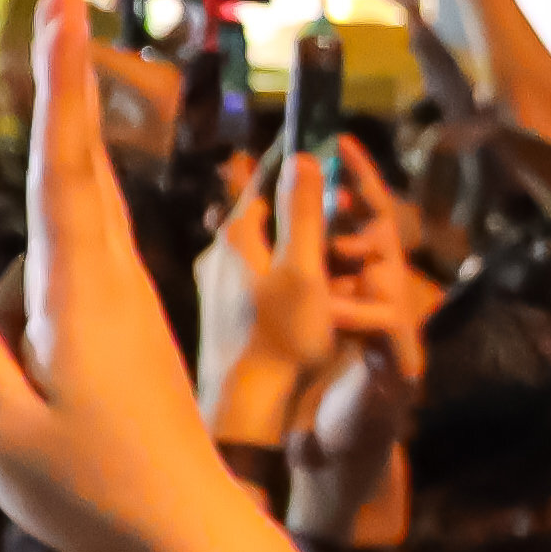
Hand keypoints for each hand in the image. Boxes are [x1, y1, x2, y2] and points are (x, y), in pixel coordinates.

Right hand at [0, 0, 266, 551]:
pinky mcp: (125, 336)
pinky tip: (51, 406)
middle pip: (77, 171)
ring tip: (56, 405)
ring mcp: (125, 306)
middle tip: (62, 6)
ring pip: (60, 251)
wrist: (190, 537)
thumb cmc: (98, 492)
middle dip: (69, 90)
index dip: (60, 85)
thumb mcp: (3, 435)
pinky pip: (63, 301)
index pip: (63, 168)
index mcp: (84, 292)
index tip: (66, 10)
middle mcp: (113, 283)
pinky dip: (39, 316)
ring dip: (37, 276)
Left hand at [198, 128, 346, 443]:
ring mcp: (215, 285)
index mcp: (238, 236)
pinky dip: (283, 272)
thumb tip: (303, 156)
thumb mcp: (304, 270)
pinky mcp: (221, 314)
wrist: (245, 412)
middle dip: (298, 204)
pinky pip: (256, 277)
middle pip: (263, 213)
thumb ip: (303, 213)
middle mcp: (218, 253)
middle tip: (335, 202)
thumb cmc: (279, 339)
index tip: (318, 139)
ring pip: (260, 247)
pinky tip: (305, 292)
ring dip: (291, 241)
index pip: (266, 179)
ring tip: (328, 248)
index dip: (295, 159)